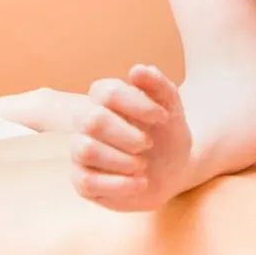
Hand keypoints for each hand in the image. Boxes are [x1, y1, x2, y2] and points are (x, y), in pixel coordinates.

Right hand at [69, 64, 192, 211]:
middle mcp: (88, 122)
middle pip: (92, 121)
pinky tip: (141, 182)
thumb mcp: (171, 108)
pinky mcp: (83, 181)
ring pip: (85, 150)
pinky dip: (120, 184)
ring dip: (121, 160)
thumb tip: (136, 70)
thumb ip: (158, 85)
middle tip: (148, 143)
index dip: (136, 104)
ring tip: (143, 166)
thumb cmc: (167, 134)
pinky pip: (86, 182)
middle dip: (126, 134)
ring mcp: (82, 152)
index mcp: (106, 99)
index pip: (106, 91)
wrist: (173, 171)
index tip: (163, 117)